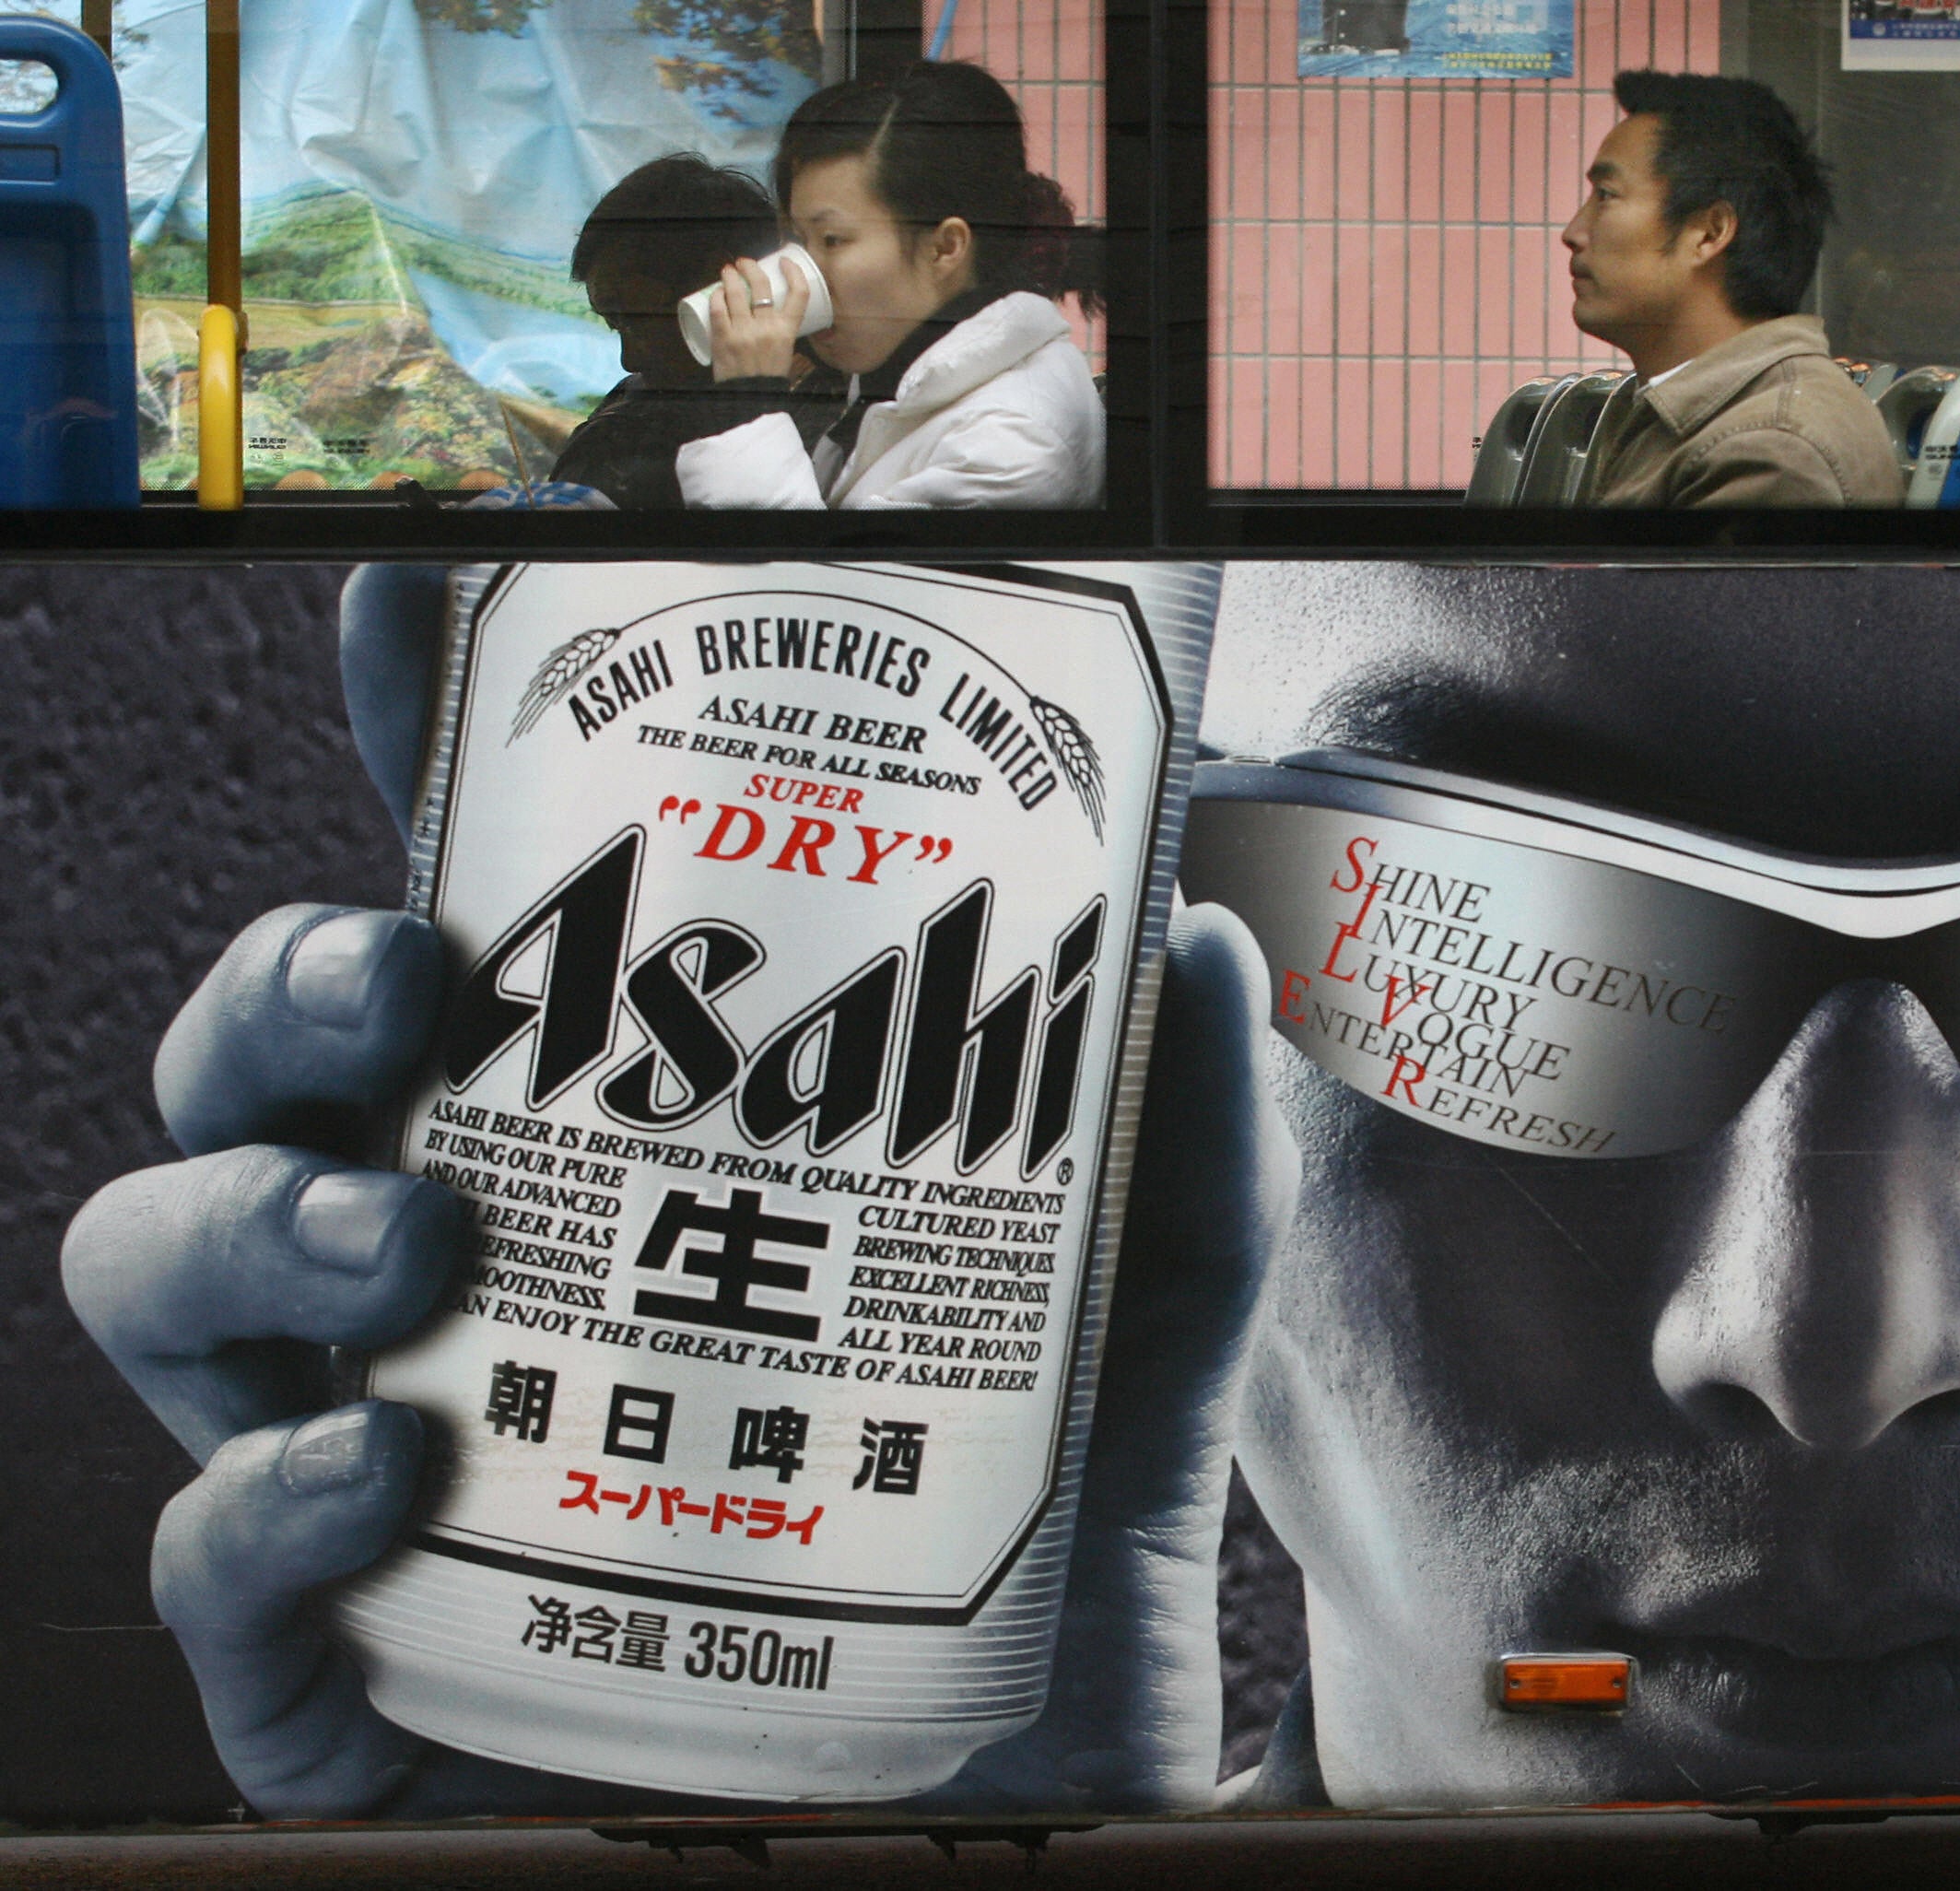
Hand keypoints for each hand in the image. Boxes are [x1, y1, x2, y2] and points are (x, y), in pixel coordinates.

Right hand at [63, 567, 1292, 1818]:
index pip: (479, 933)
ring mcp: (365, 1461)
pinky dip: (252, 1516)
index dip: (413, 751)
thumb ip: (1176, 1149)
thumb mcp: (1133, 1331)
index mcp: (607, 1160)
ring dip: (249, 1231)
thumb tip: (1189, 923)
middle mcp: (448, 1280)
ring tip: (404, 1256)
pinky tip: (373, 1485)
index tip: (416, 601)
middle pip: (259, 1071)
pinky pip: (204, 1568)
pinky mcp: (344, 1663)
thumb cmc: (1028, 1551)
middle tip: (413, 985)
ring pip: (167, 1275)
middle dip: (286, 988)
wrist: (1002, 1809)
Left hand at [706, 256, 809, 381]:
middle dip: (751, 267)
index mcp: (787, 332)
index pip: (798, 294)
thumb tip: (769, 309)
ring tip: (728, 272)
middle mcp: (767, 328)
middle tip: (744, 263)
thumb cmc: (768, 377)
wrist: (750, 400)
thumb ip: (780, 331)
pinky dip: (717, 296)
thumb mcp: (785, 352)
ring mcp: (743, 332)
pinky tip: (717, 292)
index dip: (794, 273)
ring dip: (730, 276)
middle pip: (762, 285)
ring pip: (736, 292)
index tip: (785, 263)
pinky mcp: (723, 337)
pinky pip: (718, 308)